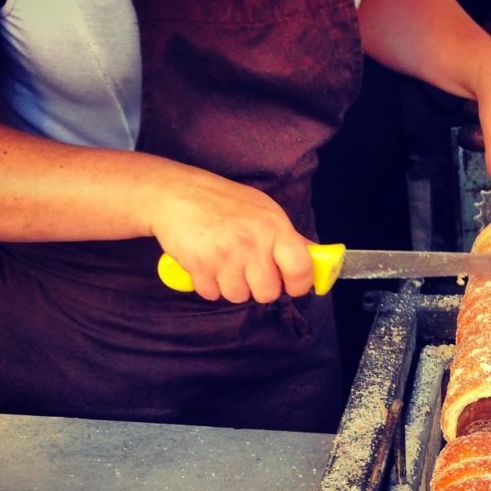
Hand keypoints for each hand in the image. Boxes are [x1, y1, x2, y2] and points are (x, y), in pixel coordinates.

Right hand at [147, 169, 311, 302]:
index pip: (301, 268)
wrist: (175, 193)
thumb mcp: (263, 210)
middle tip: (247, 269)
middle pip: (268, 293)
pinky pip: (212, 294)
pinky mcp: (200, 266)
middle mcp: (252, 242)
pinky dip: (208, 284)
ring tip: (223, 261)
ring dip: (231, 285)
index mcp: (274, 227)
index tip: (291, 285)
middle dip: (258, 287)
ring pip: (238, 296)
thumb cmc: (223, 202)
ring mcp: (226, 255)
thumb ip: (287, 238)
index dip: (298, 284)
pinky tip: (205, 262)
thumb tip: (315, 260)